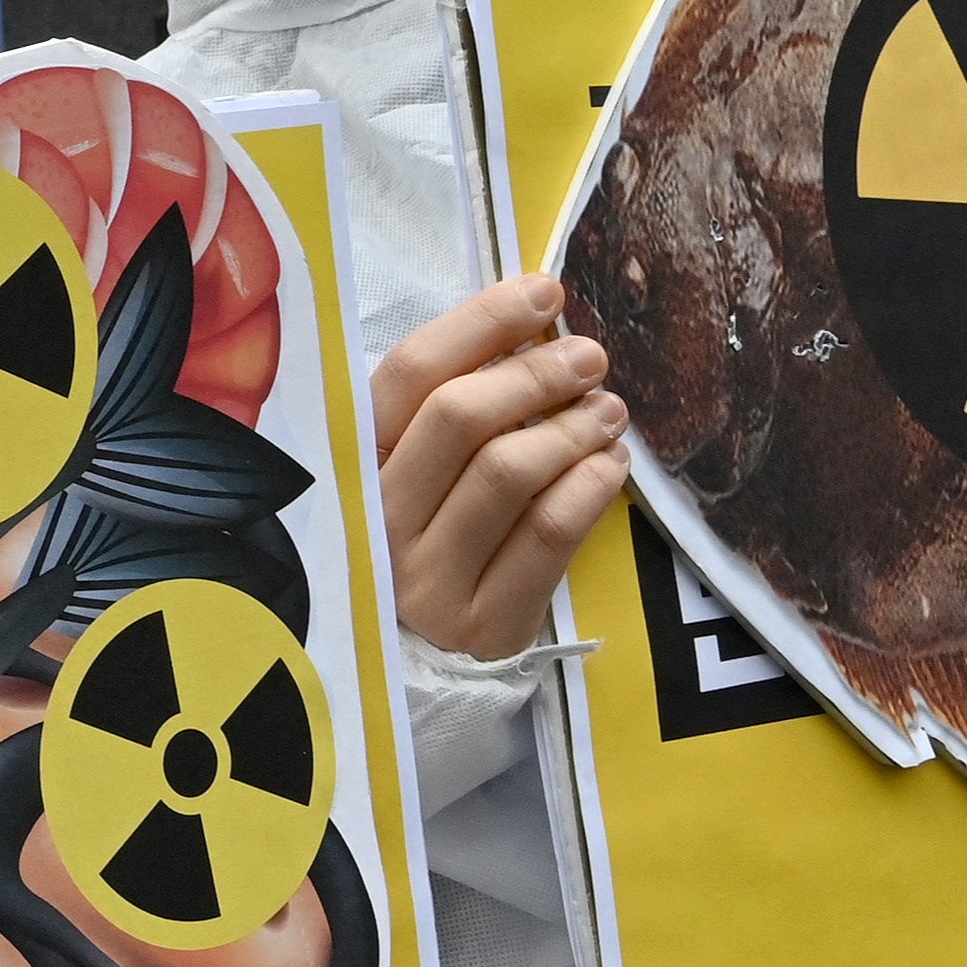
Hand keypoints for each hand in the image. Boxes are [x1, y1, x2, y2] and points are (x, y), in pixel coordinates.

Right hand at [370, 273, 630, 664]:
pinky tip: (611, 465)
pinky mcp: (480, 625)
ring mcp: (424, 578)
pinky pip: (548, 536)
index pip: (410, 374)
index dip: (481, 323)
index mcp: (355, 465)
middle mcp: (378, 520)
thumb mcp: (421, 472)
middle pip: (459, 418)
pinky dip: (591, 487)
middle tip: (591, 357)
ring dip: (572, 428)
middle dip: (536, 374)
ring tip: (610, 411)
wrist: (426, 673)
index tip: (545, 293)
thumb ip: (455, 405)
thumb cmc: (432, 541)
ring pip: (508, 472)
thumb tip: (536, 316)